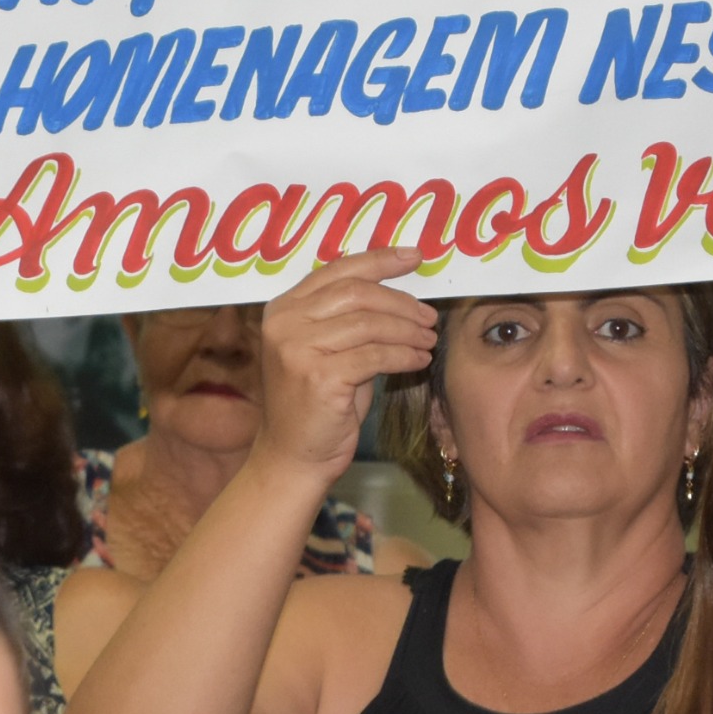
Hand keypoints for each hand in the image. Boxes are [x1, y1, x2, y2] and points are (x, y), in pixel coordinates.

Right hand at [251, 252, 438, 482]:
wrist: (293, 456)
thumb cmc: (317, 402)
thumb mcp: (327, 349)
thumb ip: (348, 317)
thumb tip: (401, 290)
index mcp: (283, 308)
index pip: (338, 270)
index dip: (380, 260)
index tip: (415, 257)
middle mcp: (284, 323)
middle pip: (357, 294)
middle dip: (401, 302)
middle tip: (429, 316)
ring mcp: (297, 349)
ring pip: (369, 324)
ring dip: (407, 331)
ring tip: (428, 340)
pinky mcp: (318, 377)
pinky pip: (375, 356)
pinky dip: (403, 356)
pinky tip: (418, 361)